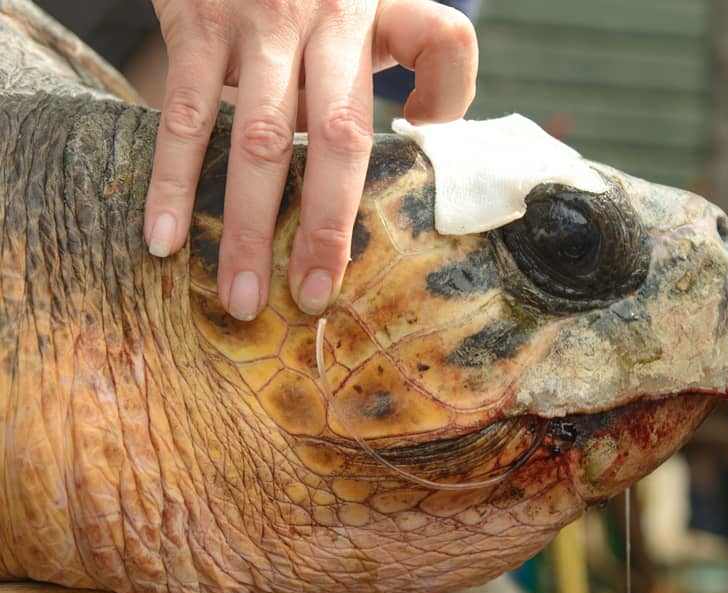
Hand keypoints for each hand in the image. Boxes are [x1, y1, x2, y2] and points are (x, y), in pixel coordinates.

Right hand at [143, 0, 477, 319]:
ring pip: (256, 139)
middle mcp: (315, 27)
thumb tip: (429, 130)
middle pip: (325, 140)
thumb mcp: (392, 2)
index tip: (340, 276)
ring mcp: (252, 26)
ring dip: (243, 226)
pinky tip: (164, 235)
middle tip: (303, 301)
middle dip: (315, 229)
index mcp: (365, 28)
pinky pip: (183, 112)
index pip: (365, 131)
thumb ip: (436, 57)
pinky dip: (173, 178)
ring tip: (236, 295)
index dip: (352, 207)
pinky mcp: (194, 23)